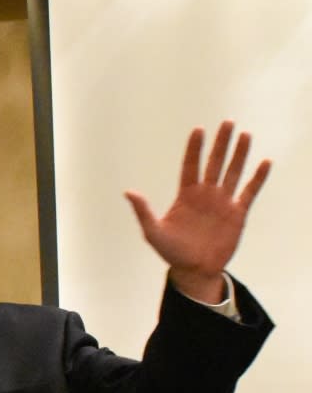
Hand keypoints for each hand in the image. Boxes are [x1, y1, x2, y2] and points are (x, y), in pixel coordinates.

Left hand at [125, 121, 270, 303]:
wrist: (193, 270)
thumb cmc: (171, 251)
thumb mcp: (153, 232)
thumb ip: (143, 211)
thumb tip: (128, 191)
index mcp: (186, 195)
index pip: (191, 165)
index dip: (194, 148)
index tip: (199, 129)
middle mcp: (205, 194)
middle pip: (215, 163)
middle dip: (221, 143)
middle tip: (228, 122)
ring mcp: (222, 202)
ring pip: (233, 172)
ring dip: (239, 154)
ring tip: (245, 135)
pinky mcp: (237, 213)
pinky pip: (249, 192)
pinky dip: (257, 178)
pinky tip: (264, 163)